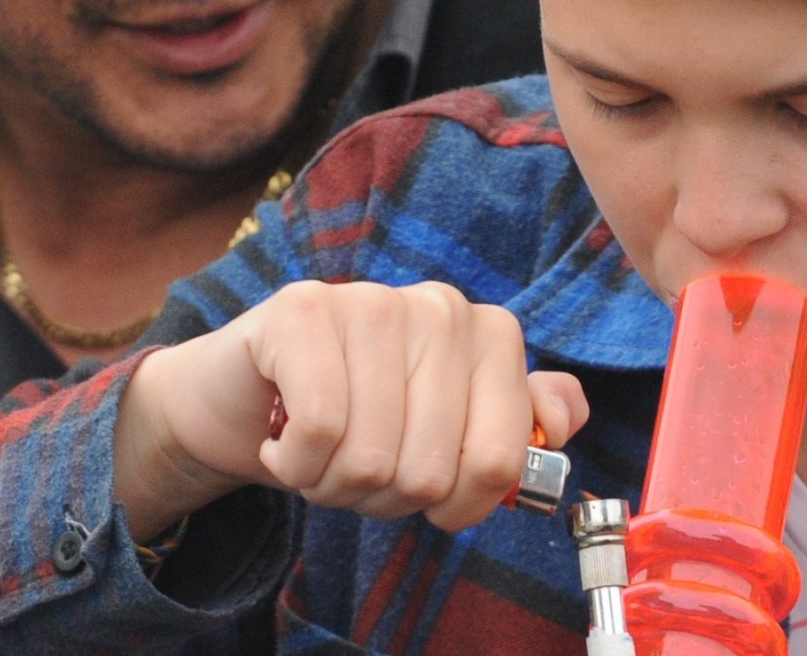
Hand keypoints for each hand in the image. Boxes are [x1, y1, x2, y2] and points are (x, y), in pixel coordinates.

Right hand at [113, 280, 588, 540]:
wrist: (241, 399)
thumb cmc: (353, 419)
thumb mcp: (444, 428)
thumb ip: (515, 422)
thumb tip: (565, 417)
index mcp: (489, 333)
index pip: (502, 462)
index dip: (457, 506)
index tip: (426, 496)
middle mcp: (440, 306)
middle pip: (431, 471)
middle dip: (383, 497)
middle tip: (353, 469)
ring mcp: (372, 300)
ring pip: (372, 457)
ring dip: (332, 485)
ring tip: (318, 453)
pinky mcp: (302, 312)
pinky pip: (320, 430)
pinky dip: (294, 464)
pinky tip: (283, 441)